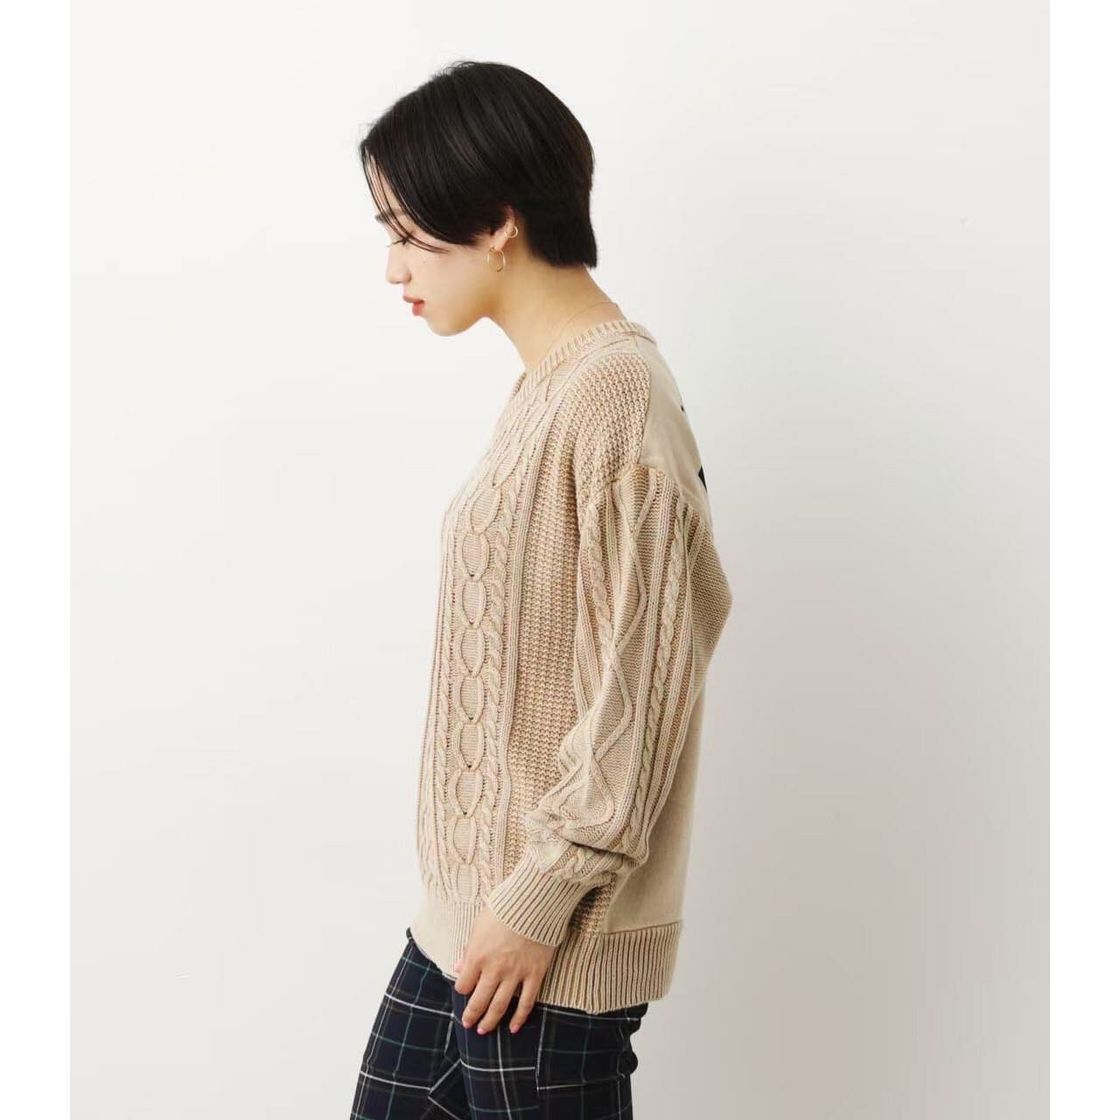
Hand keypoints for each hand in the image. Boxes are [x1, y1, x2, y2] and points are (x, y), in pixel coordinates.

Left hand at [452, 904, 558, 1034]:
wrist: (535, 902)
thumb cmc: (505, 909)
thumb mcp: (480, 925)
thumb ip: (469, 948)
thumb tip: (458, 966)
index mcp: (478, 956)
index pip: (464, 984)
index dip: (462, 990)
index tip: (464, 991)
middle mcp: (494, 969)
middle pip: (479, 1001)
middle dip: (472, 1015)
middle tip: (468, 1024)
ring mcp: (515, 974)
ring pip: (500, 1006)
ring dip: (490, 1021)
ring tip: (483, 1030)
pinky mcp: (535, 974)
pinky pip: (526, 1002)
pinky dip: (519, 1018)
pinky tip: (513, 1028)